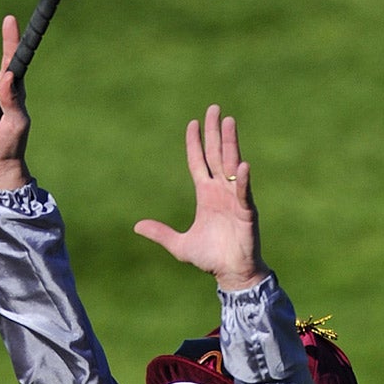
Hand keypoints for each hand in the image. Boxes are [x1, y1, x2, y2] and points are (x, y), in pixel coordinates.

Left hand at [135, 106, 269, 295]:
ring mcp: (234, 199)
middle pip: (216, 155)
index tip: (193, 123)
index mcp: (205, 195)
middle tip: (214, 109)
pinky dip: (242, 181)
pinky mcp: (246, 212)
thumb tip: (136, 226)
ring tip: (229, 122)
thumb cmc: (210, 259)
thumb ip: (161, 233)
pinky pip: (244, 193)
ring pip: (231, 165)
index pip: (199, 162)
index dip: (195, 143)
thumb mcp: (180, 245)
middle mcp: (220, 192)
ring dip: (230, 144)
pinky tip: (241, 166)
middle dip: (214, 133)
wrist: (231, 274)